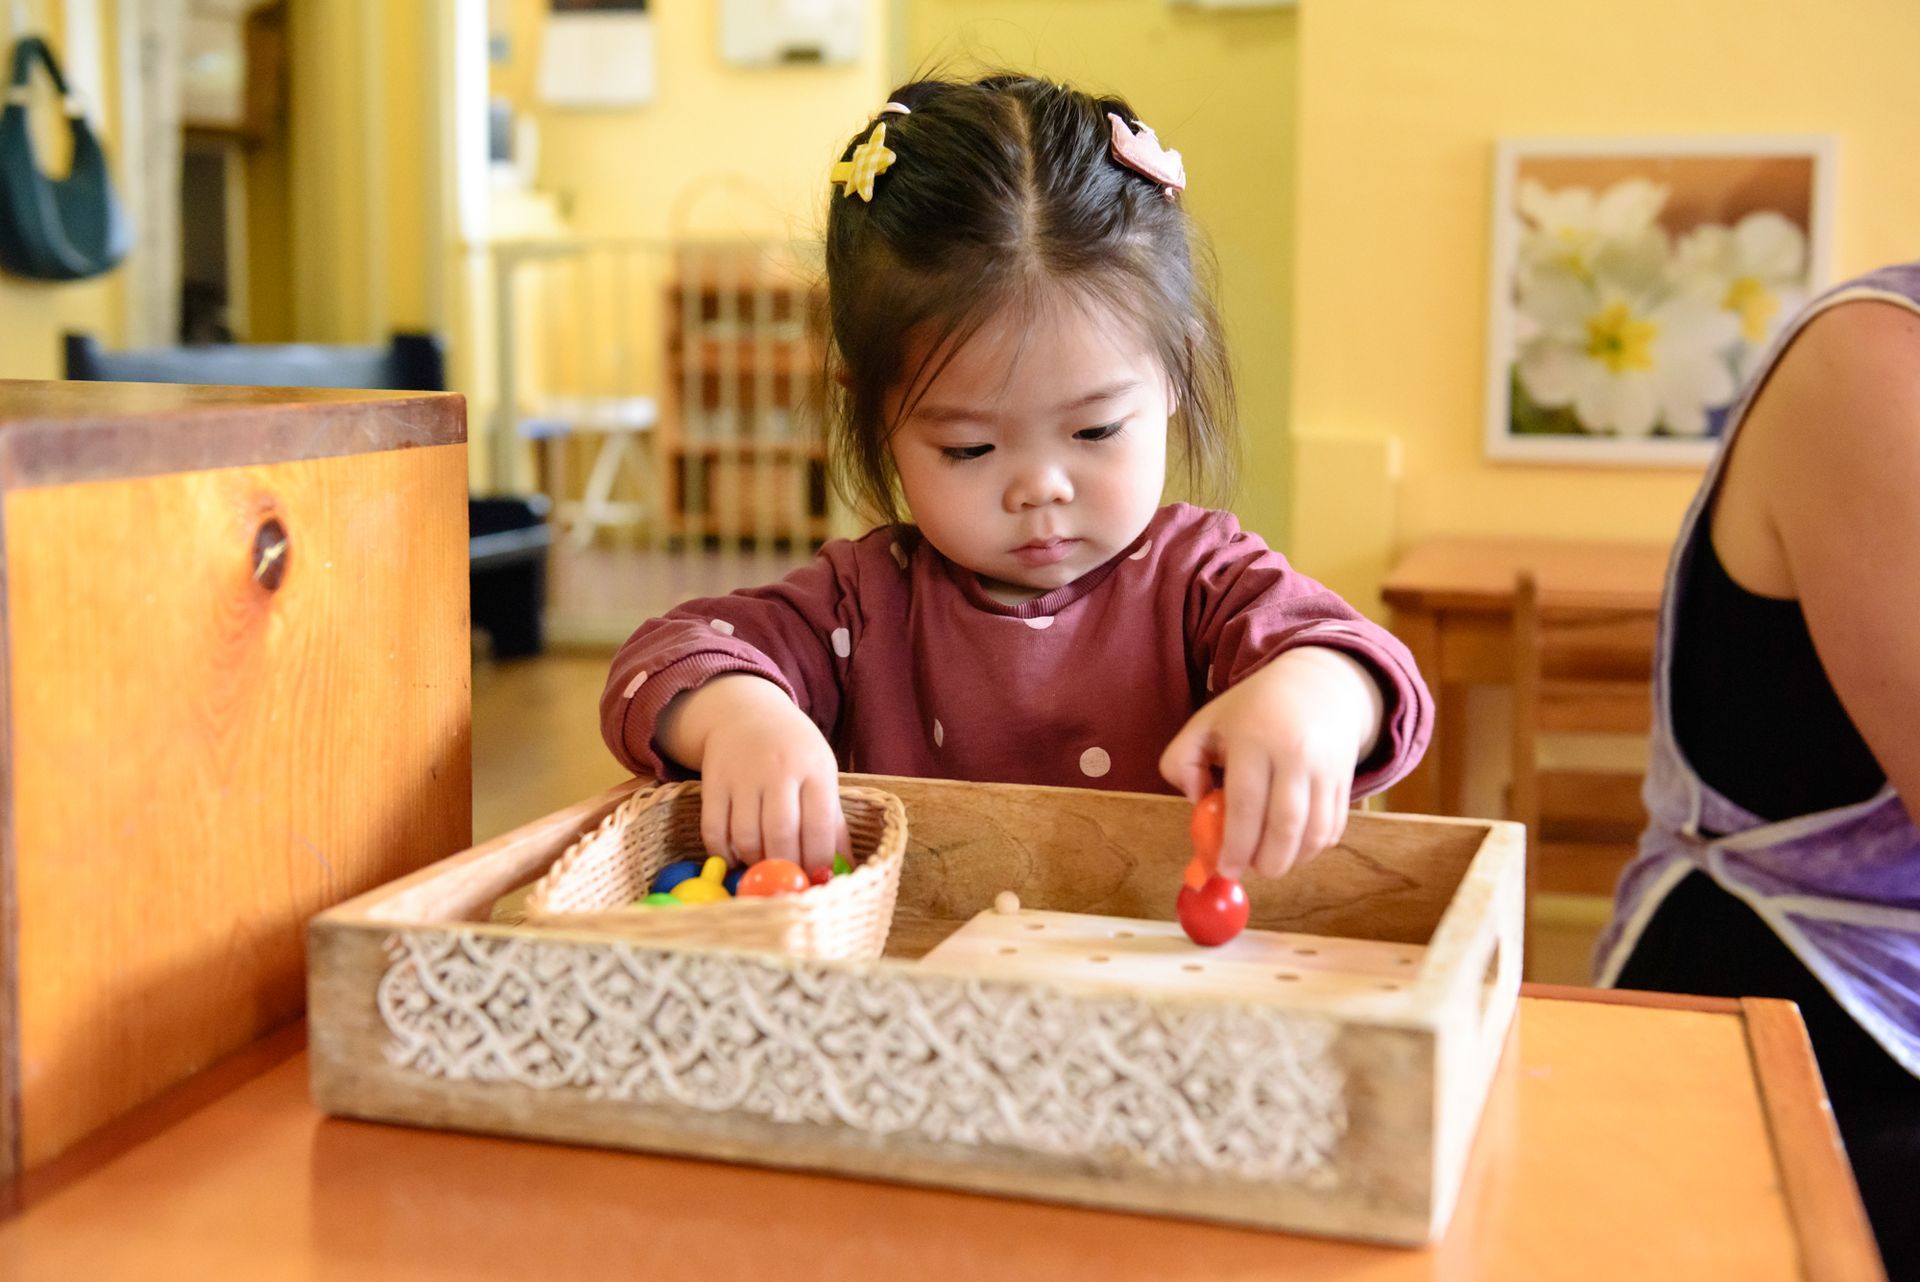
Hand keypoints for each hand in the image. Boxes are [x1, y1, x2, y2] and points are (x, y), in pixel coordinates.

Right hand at [657, 674, 849, 871]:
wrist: (745, 713)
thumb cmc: (793, 751)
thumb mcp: (821, 774)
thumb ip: (832, 822)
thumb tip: (846, 869)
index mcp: (815, 768)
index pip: (819, 825)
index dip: (818, 860)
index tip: (816, 881)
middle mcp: (779, 769)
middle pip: (780, 834)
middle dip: (785, 867)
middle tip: (787, 883)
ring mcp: (743, 775)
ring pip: (745, 835)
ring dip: (754, 861)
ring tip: (762, 867)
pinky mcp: (713, 781)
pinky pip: (714, 829)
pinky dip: (723, 852)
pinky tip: (735, 856)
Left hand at [1158, 647, 1382, 880]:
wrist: (1319, 685)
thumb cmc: (1253, 710)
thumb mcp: (1206, 722)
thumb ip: (1181, 760)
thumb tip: (1195, 802)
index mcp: (1255, 738)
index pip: (1245, 803)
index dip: (1234, 845)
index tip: (1224, 868)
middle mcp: (1296, 753)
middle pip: (1284, 825)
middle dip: (1265, 860)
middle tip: (1248, 870)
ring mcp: (1327, 768)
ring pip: (1315, 832)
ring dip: (1291, 860)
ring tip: (1269, 860)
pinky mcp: (1347, 780)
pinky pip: (1334, 827)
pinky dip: (1314, 848)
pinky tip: (1294, 847)